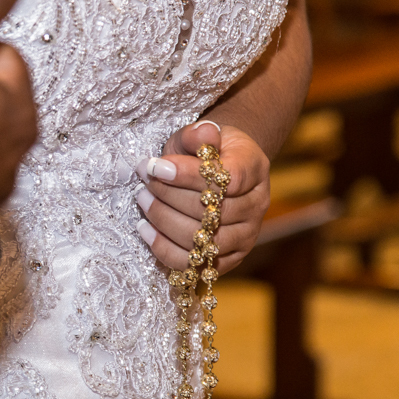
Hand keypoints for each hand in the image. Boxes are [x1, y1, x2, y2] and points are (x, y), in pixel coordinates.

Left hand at [135, 121, 269, 273]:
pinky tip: (145, 229)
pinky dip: (163, 248)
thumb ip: (197, 135)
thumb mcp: (198, 136)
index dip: (188, 175)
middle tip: (143, 183)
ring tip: (142, 201)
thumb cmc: (204, 153)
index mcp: (255, 169)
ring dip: (164, 220)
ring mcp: (245, 237)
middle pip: (213, 212)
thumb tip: (203, 134)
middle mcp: (257, 206)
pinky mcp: (227, 260)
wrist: (216, 174)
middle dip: (169, 196)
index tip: (155, 166)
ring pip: (202, 240)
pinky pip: (192, 263)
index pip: (228, 179)